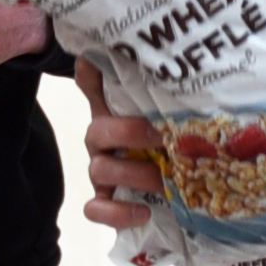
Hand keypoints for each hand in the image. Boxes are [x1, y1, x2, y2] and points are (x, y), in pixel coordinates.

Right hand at [71, 63, 165, 232]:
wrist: (175, 181)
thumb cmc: (168, 139)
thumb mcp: (168, 113)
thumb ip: (157, 87)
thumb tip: (130, 53)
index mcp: (113, 112)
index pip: (92, 86)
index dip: (90, 76)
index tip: (93, 64)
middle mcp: (102, 140)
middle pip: (97, 131)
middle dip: (129, 134)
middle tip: (162, 138)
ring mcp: (102, 171)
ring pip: (100, 170)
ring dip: (135, 174)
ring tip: (166, 179)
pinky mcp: (106, 201)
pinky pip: (97, 209)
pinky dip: (117, 212)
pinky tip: (143, 211)